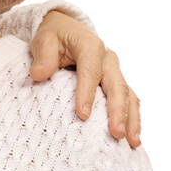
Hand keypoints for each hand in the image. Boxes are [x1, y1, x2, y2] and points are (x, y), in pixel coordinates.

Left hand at [29, 9, 141, 147]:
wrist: (65, 29)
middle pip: (116, 86)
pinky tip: (132, 136)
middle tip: (116, 133)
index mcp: (90, 47)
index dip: (87, 94)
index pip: (90, 72)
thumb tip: (38, 74)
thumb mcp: (44, 40)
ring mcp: (114, 71)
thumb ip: (43, 57)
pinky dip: (131, 117)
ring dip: (131, 118)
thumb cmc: (53, 36)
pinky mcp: (115, 81)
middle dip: (118, 111)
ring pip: (128, 95)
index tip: (82, 115)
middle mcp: (108, 59)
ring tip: (132, 141)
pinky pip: (127, 99)